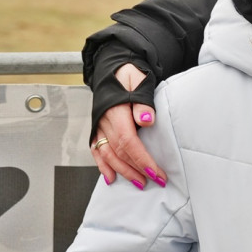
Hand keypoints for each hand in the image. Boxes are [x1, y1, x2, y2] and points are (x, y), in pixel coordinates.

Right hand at [89, 64, 165, 188]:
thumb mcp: (140, 81)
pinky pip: (96, 151)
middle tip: (155, 180)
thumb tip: (147, 119)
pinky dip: (103, 166)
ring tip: (139, 183)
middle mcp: (103, 121)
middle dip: (137, 169)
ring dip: (123, 171)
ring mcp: (98, 126)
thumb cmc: (128, 75)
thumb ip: (143, 101)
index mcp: (115, 111)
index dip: (142, 159)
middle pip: (119, 152)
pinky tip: (110, 178)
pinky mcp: (96, 129)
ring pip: (108, 155)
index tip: (156, 172)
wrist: (112, 68)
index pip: (128, 141)